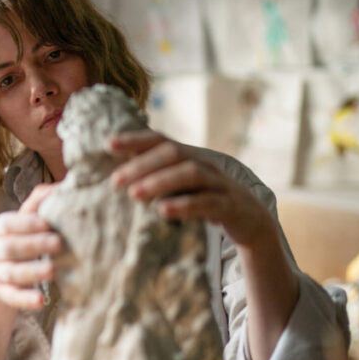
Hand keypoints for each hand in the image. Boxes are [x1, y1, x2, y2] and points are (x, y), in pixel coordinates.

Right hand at [0, 184, 62, 323]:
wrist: (3, 280)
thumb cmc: (25, 244)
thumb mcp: (30, 223)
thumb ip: (41, 204)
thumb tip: (60, 186)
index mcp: (1, 229)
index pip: (7, 223)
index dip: (26, 223)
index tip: (48, 222)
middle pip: (9, 247)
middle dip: (33, 245)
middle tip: (59, 243)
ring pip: (10, 272)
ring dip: (31, 271)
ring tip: (53, 271)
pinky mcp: (2, 295)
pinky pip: (11, 297)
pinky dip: (25, 299)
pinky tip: (41, 299)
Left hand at [107, 129, 273, 248]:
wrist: (250, 220)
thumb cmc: (205, 200)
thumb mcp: (180, 187)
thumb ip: (156, 178)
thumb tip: (116, 178)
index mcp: (189, 157)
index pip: (160, 140)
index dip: (135, 139)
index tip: (107, 144)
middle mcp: (204, 164)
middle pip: (173, 153)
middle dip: (142, 164)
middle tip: (115, 181)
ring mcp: (219, 183)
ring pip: (190, 174)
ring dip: (159, 182)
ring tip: (134, 194)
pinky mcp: (229, 205)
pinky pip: (207, 202)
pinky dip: (184, 205)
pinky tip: (163, 211)